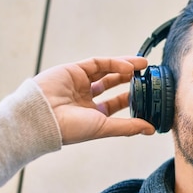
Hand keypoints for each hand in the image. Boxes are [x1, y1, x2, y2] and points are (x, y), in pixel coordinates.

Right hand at [33, 56, 154, 144]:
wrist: (41, 117)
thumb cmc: (70, 128)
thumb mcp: (104, 127)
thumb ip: (128, 126)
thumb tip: (151, 129)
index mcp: (91, 114)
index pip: (116, 104)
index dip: (132, 98)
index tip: (149, 94)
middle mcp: (85, 98)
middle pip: (112, 84)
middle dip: (130, 79)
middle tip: (148, 75)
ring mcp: (79, 83)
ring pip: (106, 70)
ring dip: (125, 67)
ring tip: (143, 65)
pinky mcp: (73, 70)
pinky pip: (97, 63)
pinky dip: (114, 63)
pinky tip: (129, 67)